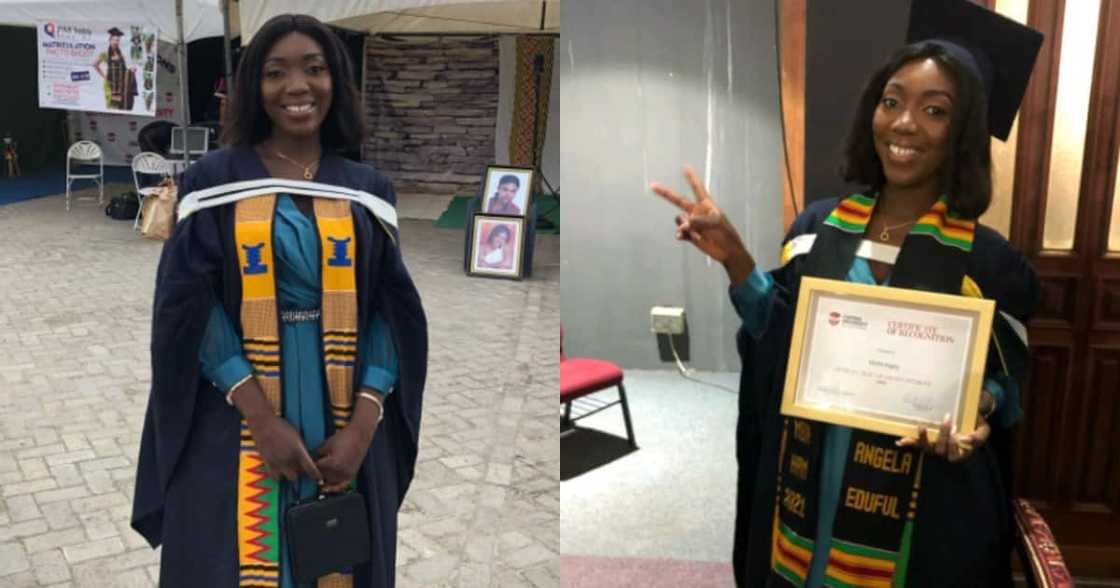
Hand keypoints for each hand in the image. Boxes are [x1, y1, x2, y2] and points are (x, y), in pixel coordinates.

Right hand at [233, 377, 321, 482]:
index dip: (316, 475)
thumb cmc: (282, 426)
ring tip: (291, 468)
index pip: (310, 468)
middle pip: (299, 475)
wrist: (263, 423)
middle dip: (302, 473)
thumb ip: (302, 449)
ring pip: (287, 478)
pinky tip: (281, 469)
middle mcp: (288, 459)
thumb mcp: (297, 436)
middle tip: (302, 467)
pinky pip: (275, 477)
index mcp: (298, 451)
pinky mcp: (267, 464)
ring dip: (290, 475)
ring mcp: (277, 463)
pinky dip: (279, 475)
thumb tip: (308, 458)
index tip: (318, 477)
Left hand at [314, 389, 382, 492]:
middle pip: (323, 477)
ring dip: (325, 481)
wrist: (360, 434)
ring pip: (332, 482)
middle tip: (309, 473)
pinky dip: (335, 487)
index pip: (316, 469)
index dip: (308, 468)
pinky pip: (342, 484)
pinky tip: (328, 488)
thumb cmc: (344, 437)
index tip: (302, 469)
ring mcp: (347, 474)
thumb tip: (310, 459)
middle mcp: (340, 471)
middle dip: (316, 474)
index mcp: (333, 463)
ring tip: (317, 481)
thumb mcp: (327, 444)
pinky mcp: (352, 474)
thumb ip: (318, 454)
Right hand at [651, 166, 754, 283]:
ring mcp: (692, 223)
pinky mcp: (689, 235)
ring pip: (679, 219)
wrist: (727, 251)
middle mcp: (696, 212)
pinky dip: (682, 235)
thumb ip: (699, 221)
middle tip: (652, 185)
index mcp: (706, 205)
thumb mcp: (715, 223)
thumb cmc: (726, 233)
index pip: (697, 188)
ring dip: (685, 227)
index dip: (691, 177)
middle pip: (678, 200)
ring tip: (698, 234)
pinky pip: (679, 232)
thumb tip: (684, 224)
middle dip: (665, 193)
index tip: (685, 167)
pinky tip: (687, 238)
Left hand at [896, 390, 993, 461]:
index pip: (955, 456)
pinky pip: (916, 443)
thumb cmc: (975, 424)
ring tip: (923, 426)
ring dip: (923, 439)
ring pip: (927, 448)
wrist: (967, 416)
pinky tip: (900, 441)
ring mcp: (934, 447)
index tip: (959, 434)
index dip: (954, 447)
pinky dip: (908, 442)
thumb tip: (965, 440)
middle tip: (948, 419)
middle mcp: (945, 452)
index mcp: (960, 452)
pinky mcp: (926, 440)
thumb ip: (978, 437)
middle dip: (943, 435)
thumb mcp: (983, 430)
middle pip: (940, 450)